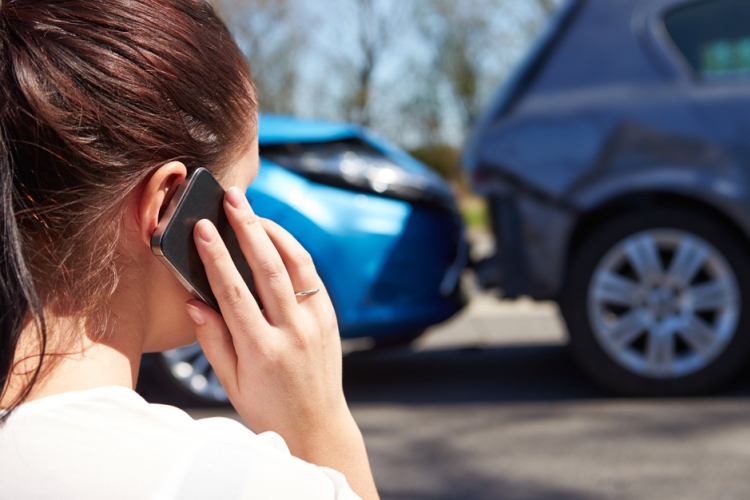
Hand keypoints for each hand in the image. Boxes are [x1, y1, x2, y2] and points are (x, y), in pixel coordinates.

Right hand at [184, 186, 377, 498]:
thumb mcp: (231, 383)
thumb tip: (194, 301)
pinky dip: (293, 252)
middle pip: (268, 268)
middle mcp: (293, 332)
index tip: (202, 227)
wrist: (316, 425)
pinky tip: (275, 237)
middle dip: (247, 227)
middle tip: (232, 198)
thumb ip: (212, 341)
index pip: (234, 292)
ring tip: (252, 210)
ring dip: (273, 232)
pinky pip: (311, 276)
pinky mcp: (330, 319)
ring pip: (296, 265)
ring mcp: (316, 323)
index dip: (216, 256)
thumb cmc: (267, 407)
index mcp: (262, 350)